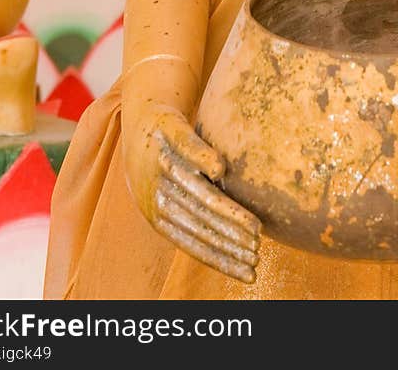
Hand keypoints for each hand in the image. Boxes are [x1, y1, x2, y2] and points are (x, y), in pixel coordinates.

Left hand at [125, 105, 259, 282]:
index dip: (222, 259)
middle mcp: (159, 193)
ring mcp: (163, 163)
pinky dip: (201, 158)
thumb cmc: (164, 167)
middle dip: (230, 241)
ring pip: (197, 192)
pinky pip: (186, 147)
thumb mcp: (172, 197)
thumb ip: (196, 218)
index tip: (250, 272)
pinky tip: (220, 170)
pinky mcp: (169, 132)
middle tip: (258, 252)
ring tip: (254, 227)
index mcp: (158, 215)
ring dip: (225, 211)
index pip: (194, 244)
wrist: (140, 125)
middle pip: (199, 223)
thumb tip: (236, 246)